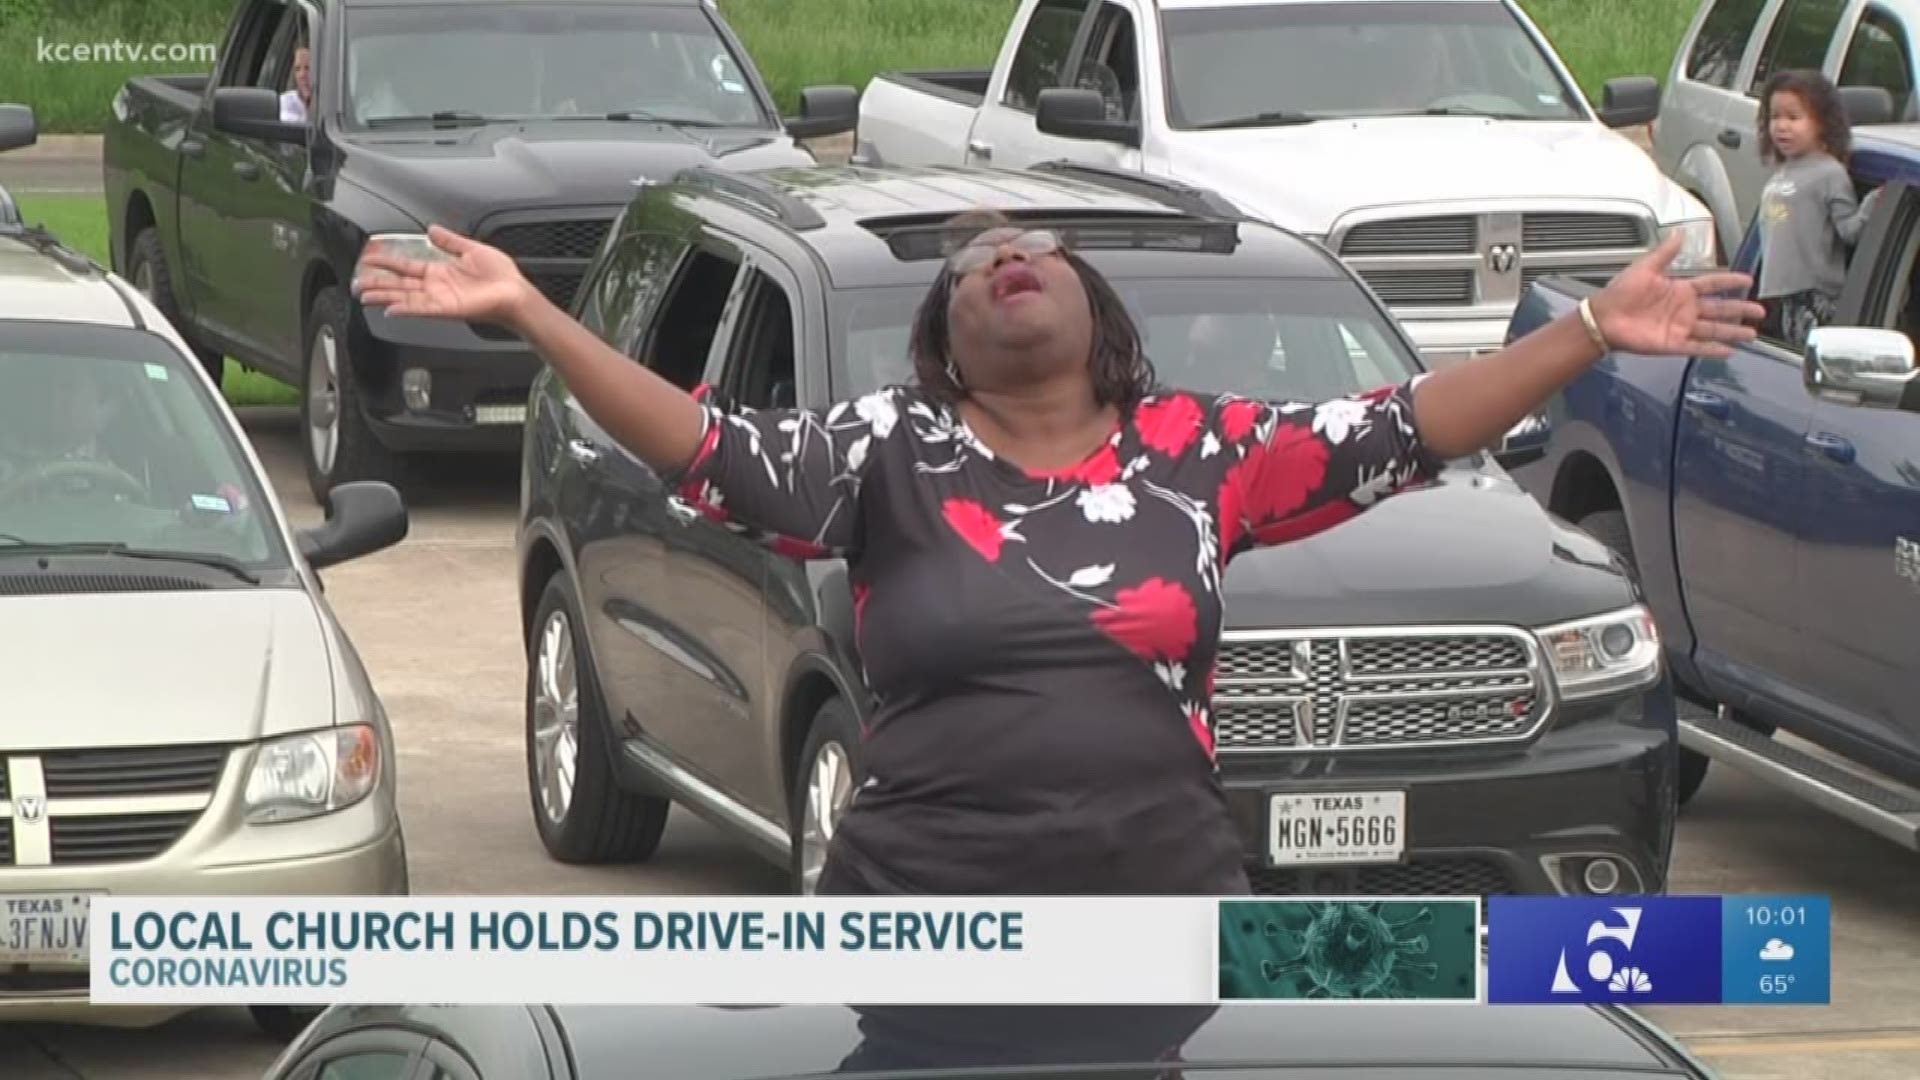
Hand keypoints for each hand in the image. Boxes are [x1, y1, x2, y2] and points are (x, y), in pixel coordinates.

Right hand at [352, 225, 537, 326]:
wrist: (515, 293)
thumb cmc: (501, 276)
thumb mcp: (472, 249)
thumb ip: (450, 240)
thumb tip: (433, 229)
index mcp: (440, 271)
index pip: (406, 266)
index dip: (387, 262)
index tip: (369, 258)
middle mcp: (436, 287)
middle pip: (399, 284)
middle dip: (377, 284)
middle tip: (357, 283)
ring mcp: (439, 299)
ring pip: (404, 298)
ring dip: (383, 296)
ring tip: (364, 296)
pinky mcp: (447, 309)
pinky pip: (421, 309)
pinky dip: (405, 309)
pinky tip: (390, 309)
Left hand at [1588, 230, 1767, 358]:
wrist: (1603, 318)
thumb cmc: (1620, 293)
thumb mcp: (1645, 267)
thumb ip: (1665, 253)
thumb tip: (1680, 232)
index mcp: (1680, 289)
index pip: (1712, 284)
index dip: (1730, 282)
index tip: (1748, 280)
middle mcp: (1684, 309)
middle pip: (1719, 309)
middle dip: (1740, 310)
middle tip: (1760, 312)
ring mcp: (1680, 327)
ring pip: (1713, 329)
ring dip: (1732, 332)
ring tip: (1752, 334)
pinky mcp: (1672, 344)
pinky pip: (1697, 347)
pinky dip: (1712, 350)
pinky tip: (1729, 351)